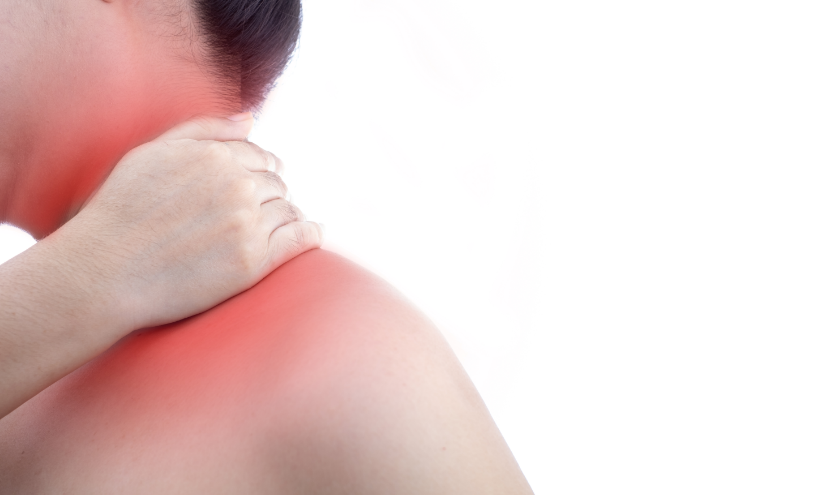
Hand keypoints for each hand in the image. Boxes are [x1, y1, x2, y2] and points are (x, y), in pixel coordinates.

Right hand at [47, 113, 322, 330]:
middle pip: (276, 184)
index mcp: (214, 156)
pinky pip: (300, 239)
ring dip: (286, 215)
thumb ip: (203, 130)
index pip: (260, 157)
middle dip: (271, 194)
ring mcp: (247, 224)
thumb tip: (251, 118)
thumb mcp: (151, 153)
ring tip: (276, 225)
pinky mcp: (253, 262)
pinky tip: (312, 233)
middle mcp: (236, 186)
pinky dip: (310, 233)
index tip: (260, 182)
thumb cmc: (119, 211)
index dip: (262, 170)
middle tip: (259, 210)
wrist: (104, 272)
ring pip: (287, 210)